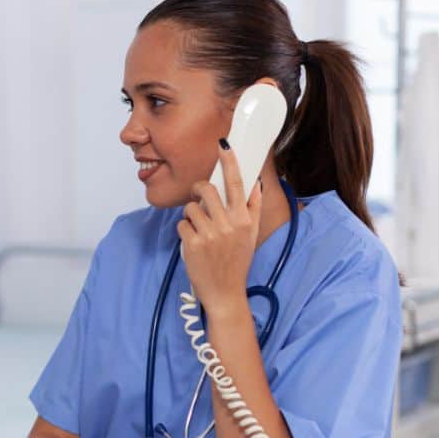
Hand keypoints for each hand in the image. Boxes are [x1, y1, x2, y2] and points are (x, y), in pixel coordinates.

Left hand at [178, 144, 262, 313]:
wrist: (225, 293)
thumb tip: (256, 184)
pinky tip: (194, 243)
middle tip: (200, 199)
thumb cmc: (237, 262)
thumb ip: (253, 209)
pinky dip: (184, 232)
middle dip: (199, 191)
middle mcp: (228, 225)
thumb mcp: (251, 236)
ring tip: (199, 230)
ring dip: (191, 216)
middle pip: (207, 189)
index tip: (223, 144)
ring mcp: (210, 234)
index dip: (229, 161)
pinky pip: (182, 224)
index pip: (236, 183)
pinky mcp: (193, 244)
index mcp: (244, 219)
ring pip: (191, 207)